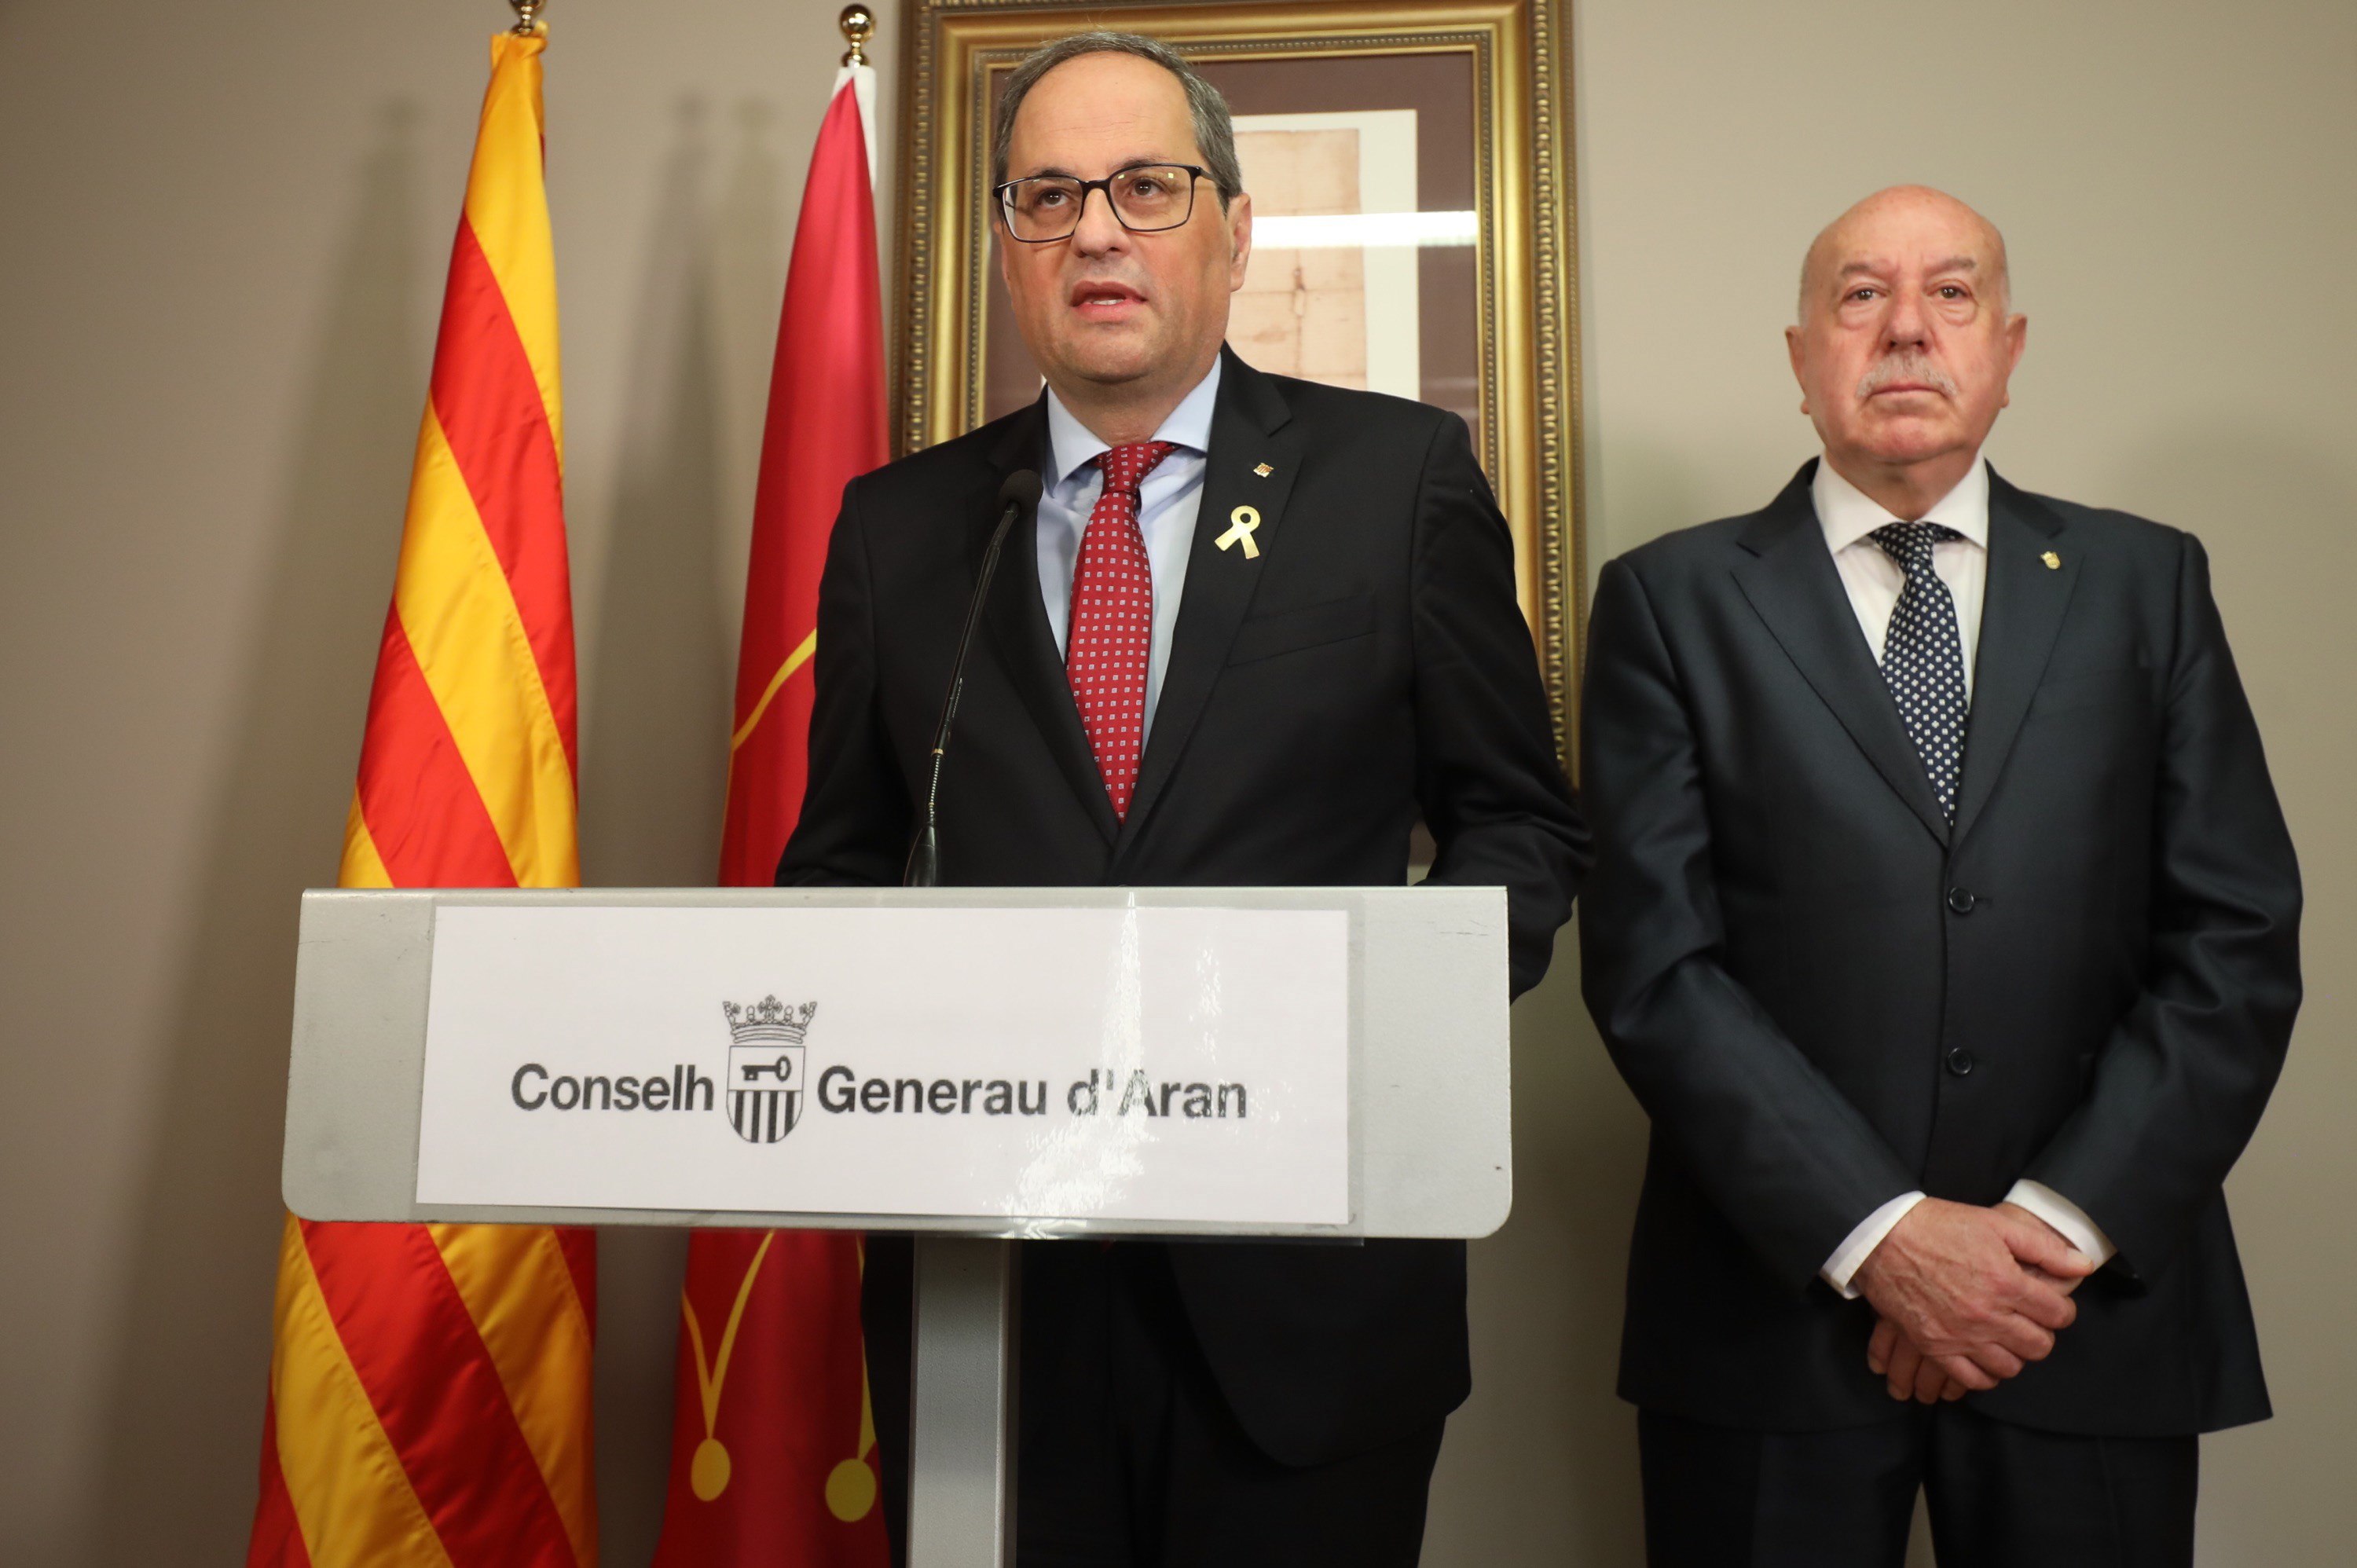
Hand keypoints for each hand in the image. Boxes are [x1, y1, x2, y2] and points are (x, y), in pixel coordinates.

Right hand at [1851, 1198, 2095, 1390]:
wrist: (1883, 1236)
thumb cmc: (1939, 1226)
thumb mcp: (1996, 1224)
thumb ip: (2044, 1248)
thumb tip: (2084, 1265)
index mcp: (2007, 1283)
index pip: (2058, 1315)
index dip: (2061, 1310)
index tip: (2050, 1305)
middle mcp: (1988, 1315)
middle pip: (2039, 1345)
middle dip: (2041, 1333)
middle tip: (2029, 1320)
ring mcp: (1960, 1335)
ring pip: (2010, 1367)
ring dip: (2015, 1354)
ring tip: (2006, 1337)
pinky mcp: (1935, 1347)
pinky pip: (1973, 1379)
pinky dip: (1985, 1374)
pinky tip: (1984, 1356)